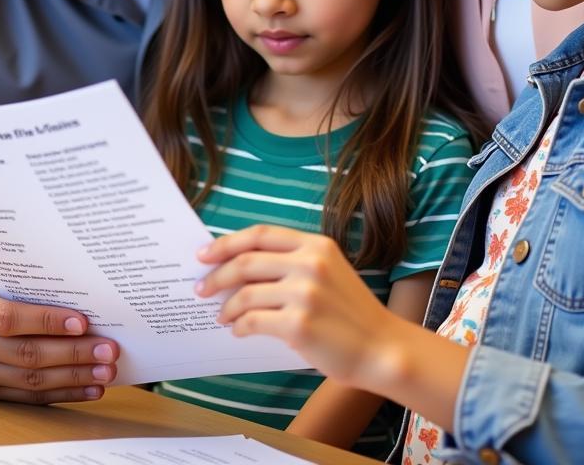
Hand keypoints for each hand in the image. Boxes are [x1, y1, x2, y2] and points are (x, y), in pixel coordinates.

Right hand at [0, 267, 119, 403]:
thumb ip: (30, 282)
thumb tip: (85, 293)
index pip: (9, 318)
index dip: (47, 322)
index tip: (83, 323)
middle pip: (25, 353)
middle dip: (72, 354)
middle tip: (108, 349)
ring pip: (29, 380)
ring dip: (73, 377)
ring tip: (104, 371)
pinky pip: (28, 398)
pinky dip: (63, 393)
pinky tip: (89, 388)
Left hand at [196, 225, 398, 390]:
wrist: (382, 348)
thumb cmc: (351, 312)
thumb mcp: (328, 271)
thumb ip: (292, 262)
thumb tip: (239, 266)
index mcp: (316, 245)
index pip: (260, 234)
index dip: (227, 242)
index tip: (204, 253)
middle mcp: (310, 263)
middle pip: (246, 261)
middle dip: (216, 275)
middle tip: (201, 288)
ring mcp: (305, 294)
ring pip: (246, 294)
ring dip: (226, 306)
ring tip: (222, 315)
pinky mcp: (299, 325)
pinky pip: (253, 321)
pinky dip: (240, 326)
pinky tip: (239, 331)